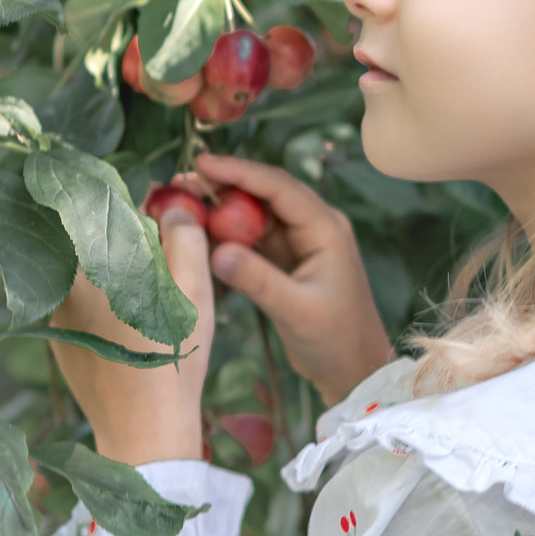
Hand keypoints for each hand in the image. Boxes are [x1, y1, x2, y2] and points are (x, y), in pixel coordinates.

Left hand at [48, 200, 212, 465]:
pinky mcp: (59, 340)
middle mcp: (61, 286)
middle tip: (157, 254)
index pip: (103, 211)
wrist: (144, 432)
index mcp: (88, 265)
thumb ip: (184, 239)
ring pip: (84, 275)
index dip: (134, 207)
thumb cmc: (171, 359)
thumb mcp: (192, 292)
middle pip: (91, 242)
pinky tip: (128, 323)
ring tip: (146, 291)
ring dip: (111, 271)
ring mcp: (56, 315)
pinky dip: (100, 302)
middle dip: (122, 240)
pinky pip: (78, 305)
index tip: (158, 216)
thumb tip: (173, 206)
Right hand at [188, 154, 394, 405]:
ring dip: (222, 210)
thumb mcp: (296, 311)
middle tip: (180, 184)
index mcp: (326, 229)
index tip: (201, 164)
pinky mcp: (287, 261)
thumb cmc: (336, 341)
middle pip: (265, 193)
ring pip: (256, 215)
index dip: (240, 171)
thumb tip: (214, 250)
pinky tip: (199, 236)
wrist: (355, 371)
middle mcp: (314, 227)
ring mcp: (300, 243)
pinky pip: (253, 239)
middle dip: (224, 186)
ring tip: (182, 206)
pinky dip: (227, 236)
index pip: (279, 187)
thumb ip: (257, 280)